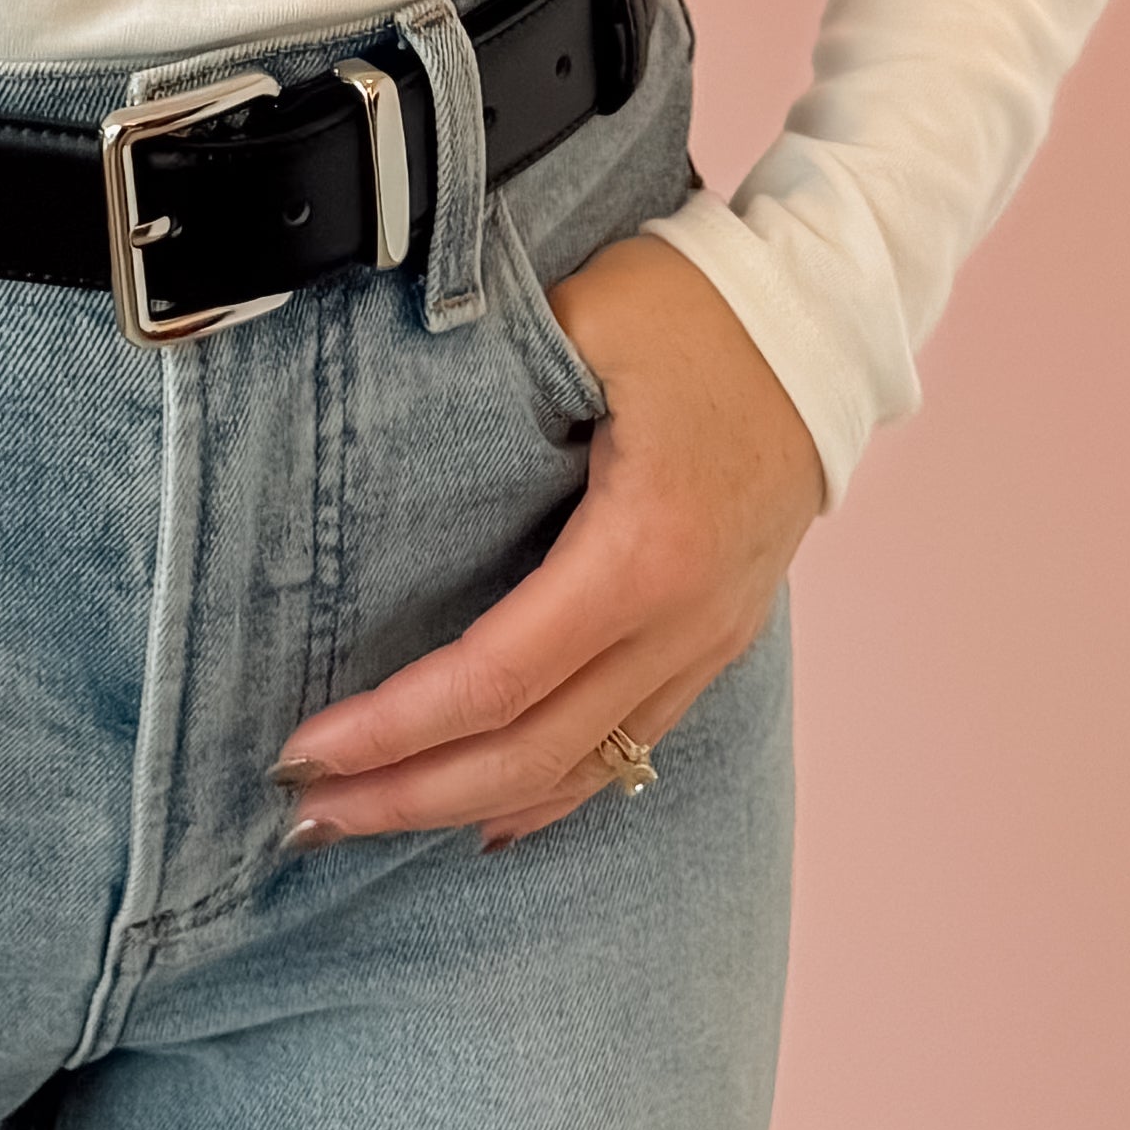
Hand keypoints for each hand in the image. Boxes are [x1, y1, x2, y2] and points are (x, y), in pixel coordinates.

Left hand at [271, 232, 822, 848]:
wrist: (824, 322)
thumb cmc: (698, 309)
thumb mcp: (583, 313)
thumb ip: (487, 365)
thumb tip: (380, 404)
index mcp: (644, 551)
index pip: (497, 677)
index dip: (396, 727)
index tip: (305, 748)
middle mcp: (682, 622)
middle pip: (531, 753)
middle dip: (409, 795)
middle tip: (304, 817)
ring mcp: (708, 641)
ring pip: (581, 769)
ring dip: (468, 805)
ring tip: (368, 821)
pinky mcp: (716, 637)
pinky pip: (628, 744)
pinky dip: (552, 790)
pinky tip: (491, 815)